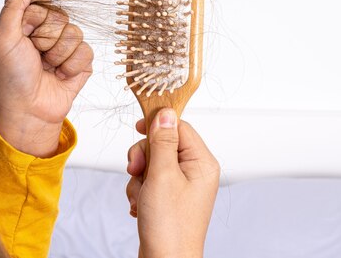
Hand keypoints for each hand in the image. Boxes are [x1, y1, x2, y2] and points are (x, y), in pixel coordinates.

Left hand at [0, 0, 92, 156]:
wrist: (28, 111)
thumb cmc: (10, 78)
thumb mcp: (3, 38)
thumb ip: (14, 5)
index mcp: (26, 23)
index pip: (42, 0)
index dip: (37, 15)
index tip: (27, 30)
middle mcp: (47, 33)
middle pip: (60, 16)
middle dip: (46, 38)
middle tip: (34, 55)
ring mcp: (65, 48)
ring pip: (75, 33)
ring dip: (59, 54)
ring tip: (47, 68)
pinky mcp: (81, 63)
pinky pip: (86, 51)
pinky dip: (72, 65)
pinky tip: (60, 76)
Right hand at [126, 108, 219, 257]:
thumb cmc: (170, 226)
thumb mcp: (163, 175)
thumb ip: (162, 141)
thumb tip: (166, 114)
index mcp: (202, 162)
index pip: (179, 127)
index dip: (157, 126)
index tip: (138, 128)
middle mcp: (195, 172)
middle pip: (163, 144)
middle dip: (144, 158)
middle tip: (138, 171)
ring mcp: (182, 185)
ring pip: (152, 163)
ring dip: (140, 178)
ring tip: (142, 197)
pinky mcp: (169, 197)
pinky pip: (149, 181)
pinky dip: (140, 191)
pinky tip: (141, 206)